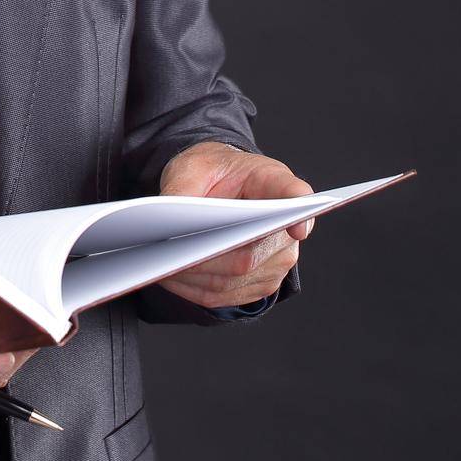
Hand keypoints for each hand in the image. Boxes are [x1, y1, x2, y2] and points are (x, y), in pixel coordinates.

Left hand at [156, 142, 312, 309]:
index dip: (300, 212)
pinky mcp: (260, 283)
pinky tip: (170, 276)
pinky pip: (226, 295)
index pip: (294, 195)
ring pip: (235, 279)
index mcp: (273, 182)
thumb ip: (184, 186)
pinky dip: (194, 288)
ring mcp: (277, 260)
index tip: (297, 227)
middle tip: (168, 254)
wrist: (220, 188)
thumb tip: (169, 218)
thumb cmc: (212, 172)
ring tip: (160, 264)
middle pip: (250, 253)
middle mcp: (285, 227)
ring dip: (195, 276)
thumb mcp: (192, 165)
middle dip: (206, 256)